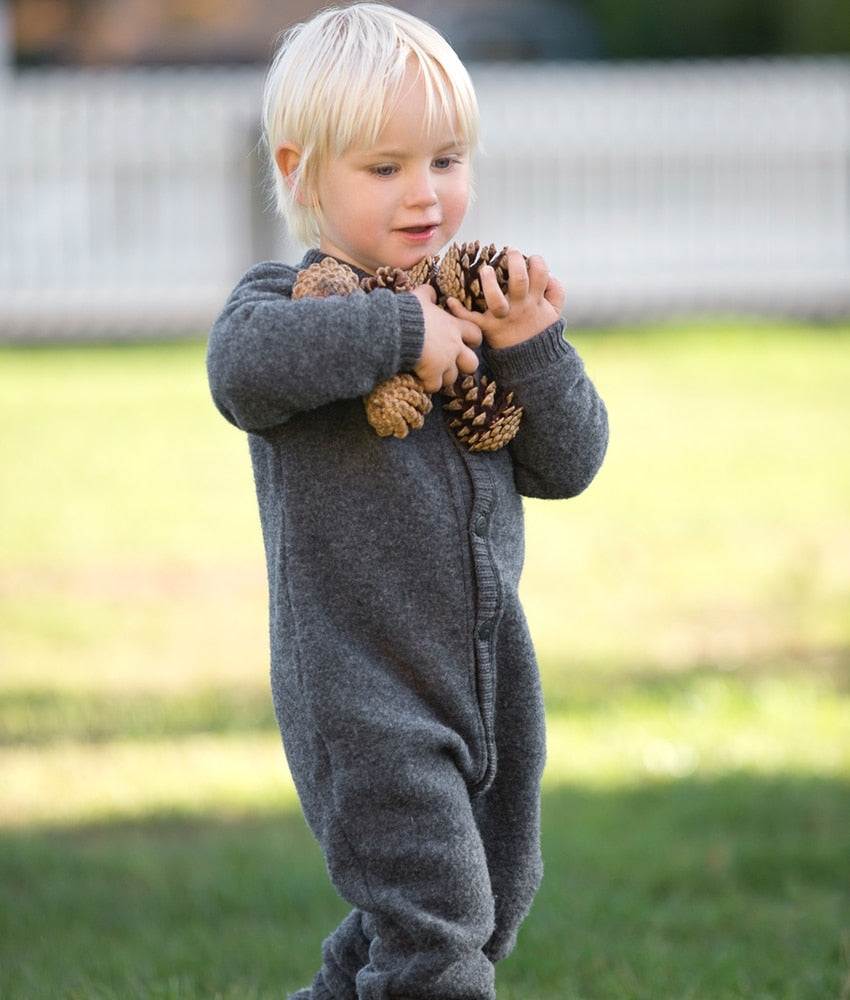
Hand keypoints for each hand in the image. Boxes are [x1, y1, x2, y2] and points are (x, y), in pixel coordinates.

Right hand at [412, 284, 481, 391]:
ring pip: (452, 377)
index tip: (463, 343)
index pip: (476, 334)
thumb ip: (429, 294)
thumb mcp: (419, 297)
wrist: (395, 328)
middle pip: (472, 363)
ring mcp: (445, 362)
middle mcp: (454, 346)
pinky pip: (434, 386)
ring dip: (443, 377)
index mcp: (454, 327)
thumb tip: (432, 292)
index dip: (472, 341)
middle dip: (462, 365)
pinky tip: (419, 379)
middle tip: (449, 363)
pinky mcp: (432, 374)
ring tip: (431, 373)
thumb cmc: (408, 311)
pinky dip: (427, 385)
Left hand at [448, 249, 564, 349]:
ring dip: (489, 283)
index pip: (540, 274)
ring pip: (496, 299)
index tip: (531, 258)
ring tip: (485, 270)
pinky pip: (472, 319)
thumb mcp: (554, 313)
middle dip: (514, 262)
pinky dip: (459, 311)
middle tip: (510, 251)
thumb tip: (551, 275)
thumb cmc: (539, 331)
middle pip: (519, 281)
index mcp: (535, 300)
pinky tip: (450, 300)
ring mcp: (503, 317)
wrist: (531, 361)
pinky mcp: (488, 328)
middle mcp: (520, 307)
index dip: (536, 261)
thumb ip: (556, 292)